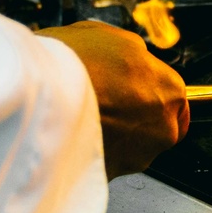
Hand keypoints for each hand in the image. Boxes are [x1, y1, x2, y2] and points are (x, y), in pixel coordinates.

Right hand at [37, 20, 189, 178]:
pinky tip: (75, 134)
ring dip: (115, 135)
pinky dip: (96, 152)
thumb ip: (131, 51)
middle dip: (134, 116)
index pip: (173, 96)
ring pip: (132, 147)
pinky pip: (107, 162)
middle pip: (156, 125)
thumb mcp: (108, 35)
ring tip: (85, 117)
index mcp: (169, 90)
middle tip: (106, 102)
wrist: (38, 100)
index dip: (147, 90)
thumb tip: (133, 57)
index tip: (132, 90)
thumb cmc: (72, 65)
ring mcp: (137, 157)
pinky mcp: (110, 176)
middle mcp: (161, 128)